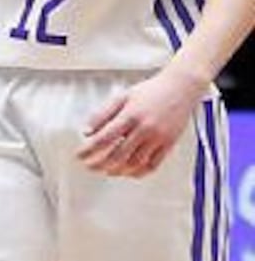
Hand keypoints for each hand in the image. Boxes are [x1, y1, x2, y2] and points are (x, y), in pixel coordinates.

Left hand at [79, 65, 198, 176]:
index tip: (80, 155)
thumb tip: (86, 131)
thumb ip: (101, 114)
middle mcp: (144, 129)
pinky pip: (153, 165)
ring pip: (135, 163)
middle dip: (100, 164)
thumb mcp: (121, 97)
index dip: (88, 150)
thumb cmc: (151, 91)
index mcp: (130, 116)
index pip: (103, 139)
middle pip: (118, 155)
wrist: (180, 88)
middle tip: (90, 166)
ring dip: (118, 171)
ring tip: (107, 170)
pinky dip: (139, 172)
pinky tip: (129, 172)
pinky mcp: (169, 144)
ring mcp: (158, 138)